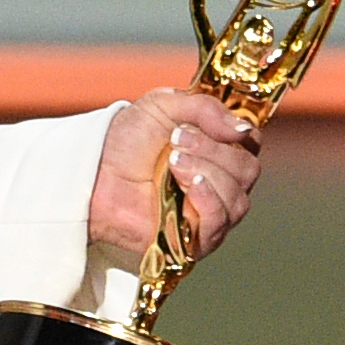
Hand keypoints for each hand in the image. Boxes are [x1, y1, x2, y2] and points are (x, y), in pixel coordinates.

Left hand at [88, 88, 260, 260]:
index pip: (251, 143)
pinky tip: (187, 185)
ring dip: (207, 172)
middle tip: (177, 140)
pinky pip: (220, 221)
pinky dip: (208, 199)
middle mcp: (220, 183)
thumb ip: (205, 108)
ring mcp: (209, 212)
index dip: (236, 131)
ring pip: (237, 197)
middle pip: (247, 170)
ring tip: (172, 161)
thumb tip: (243, 129)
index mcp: (218, 151)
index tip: (200, 122)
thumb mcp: (163, 106)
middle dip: (213, 151)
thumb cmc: (125, 141)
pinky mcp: (195, 238)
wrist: (93, 173)